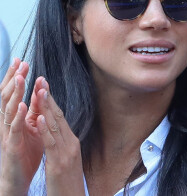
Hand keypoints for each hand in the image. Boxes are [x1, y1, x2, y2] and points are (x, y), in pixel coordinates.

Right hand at [0, 59, 43, 195]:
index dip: (15, 77)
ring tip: (20, 78)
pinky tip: (23, 105)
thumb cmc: (26, 150)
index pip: (13, 93)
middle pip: (8, 96)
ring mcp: (7, 133)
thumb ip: (35, 109)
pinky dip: (18, 116)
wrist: (18, 177)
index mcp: (13, 117)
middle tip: (21, 63)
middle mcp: (6, 122)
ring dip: (15, 93)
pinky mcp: (12, 145)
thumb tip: (39, 90)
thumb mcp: (32, 125)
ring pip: (9, 109)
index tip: (21, 61)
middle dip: (14, 79)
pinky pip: (14, 129)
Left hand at [35, 80, 84, 195]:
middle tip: (41, 80)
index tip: (44, 87)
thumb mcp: (68, 158)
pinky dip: (44, 129)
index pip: (60, 117)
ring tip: (39, 90)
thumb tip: (58, 130)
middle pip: (58, 116)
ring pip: (54, 125)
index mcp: (72, 141)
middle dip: (48, 97)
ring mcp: (66, 152)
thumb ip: (64, 143)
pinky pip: (50, 143)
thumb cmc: (68, 182)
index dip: (51, 101)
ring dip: (46, 107)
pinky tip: (39, 117)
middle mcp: (71, 143)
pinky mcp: (58, 162)